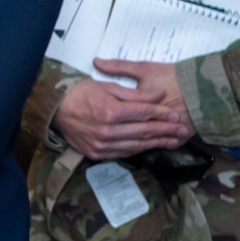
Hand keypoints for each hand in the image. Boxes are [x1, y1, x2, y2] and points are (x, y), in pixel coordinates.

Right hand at [52, 59, 195, 159]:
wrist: (56, 109)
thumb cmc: (80, 93)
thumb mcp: (107, 86)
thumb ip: (135, 94)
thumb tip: (159, 95)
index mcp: (110, 111)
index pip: (143, 113)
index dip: (162, 113)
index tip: (176, 114)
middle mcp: (107, 131)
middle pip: (144, 131)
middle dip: (166, 130)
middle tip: (183, 129)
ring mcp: (102, 145)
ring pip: (137, 145)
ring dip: (157, 143)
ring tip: (174, 140)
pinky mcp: (97, 154)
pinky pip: (124, 152)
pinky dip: (139, 149)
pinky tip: (151, 145)